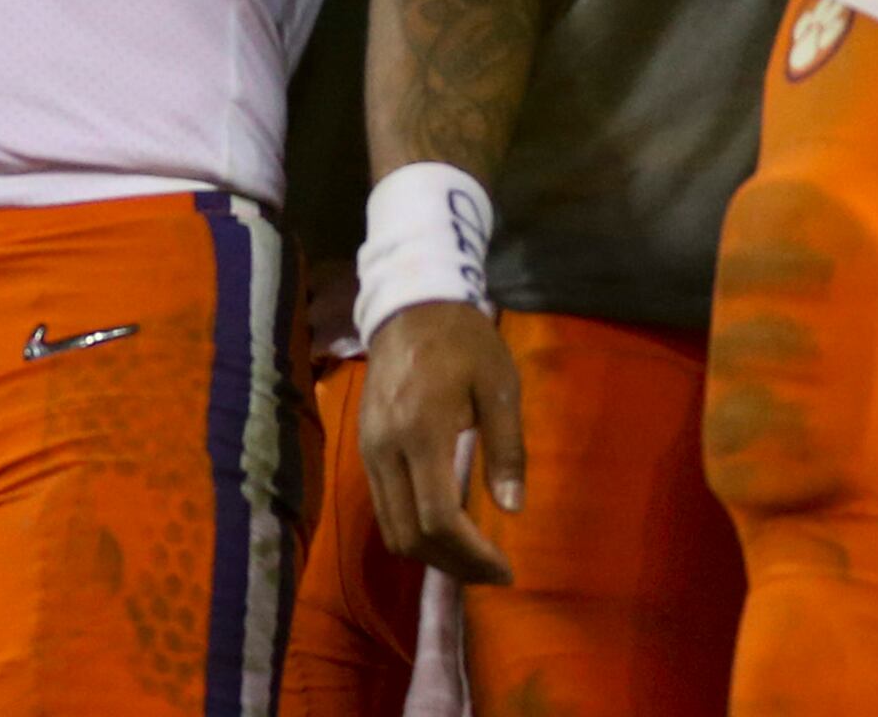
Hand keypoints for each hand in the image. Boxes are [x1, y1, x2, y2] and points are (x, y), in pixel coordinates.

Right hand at [358, 300, 524, 582]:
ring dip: (432, 554)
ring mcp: (368, 450)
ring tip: (473, 557)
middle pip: (409, 535)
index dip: (471, 555)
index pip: (438, 519)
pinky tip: (447, 528)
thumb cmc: (464, 343)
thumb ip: (507, 450)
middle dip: (453, 565)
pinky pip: (384, 507)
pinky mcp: (364, 448)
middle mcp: (385, 450)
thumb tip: (512, 509)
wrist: (410, 306)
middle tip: (493, 571)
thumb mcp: (500, 387)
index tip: (505, 568)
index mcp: (421, 433)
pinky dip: (415, 530)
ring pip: (391, 528)